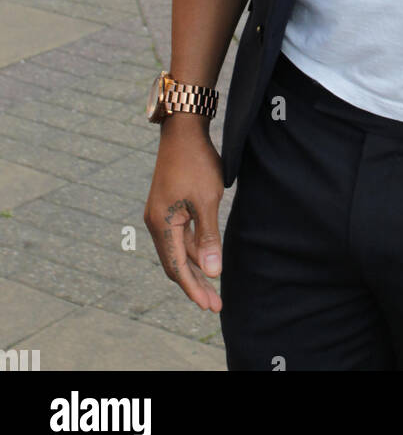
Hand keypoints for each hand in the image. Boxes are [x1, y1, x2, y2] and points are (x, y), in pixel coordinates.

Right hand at [144, 119, 224, 310]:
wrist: (183, 129)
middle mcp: (156, 223)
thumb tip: (214, 273)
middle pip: (175, 264)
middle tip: (215, 305)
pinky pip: (180, 236)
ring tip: (214, 288)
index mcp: (161, 224)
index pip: (178, 267)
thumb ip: (209, 238)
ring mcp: (161, 214)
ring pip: (178, 251)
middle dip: (195, 285)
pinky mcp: (169, 206)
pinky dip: (194, 249)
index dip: (194, 289)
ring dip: (196, 268)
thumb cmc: (197, 162)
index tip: (211, 305)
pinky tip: (208, 259)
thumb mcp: (207, 200)